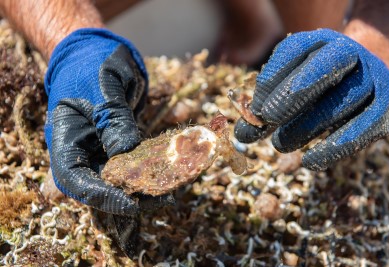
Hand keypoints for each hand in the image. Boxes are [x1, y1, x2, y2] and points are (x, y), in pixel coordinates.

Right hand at [45, 28, 172, 214]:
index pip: (76, 180)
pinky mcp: (122, 140)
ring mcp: (103, 146)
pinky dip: (156, 160)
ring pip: (124, 174)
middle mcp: (84, 148)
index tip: (131, 203)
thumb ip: (113, 120)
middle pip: (102, 183)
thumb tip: (127, 153)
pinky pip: (139, 156)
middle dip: (131, 195)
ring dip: (148, 181)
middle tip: (163, 198)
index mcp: (66, 138)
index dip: (101, 196)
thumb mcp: (102, 88)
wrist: (98, 50)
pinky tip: (177, 162)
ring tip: (174, 185)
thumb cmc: (92, 63)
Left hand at [235, 29, 388, 170]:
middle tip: (267, 118)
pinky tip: (311, 161)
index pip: (294, 50)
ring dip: (308, 125)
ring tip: (280, 144)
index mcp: (321, 41)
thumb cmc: (315, 84)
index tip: (255, 106)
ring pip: (344, 100)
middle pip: (324, 68)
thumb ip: (266, 104)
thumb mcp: (289, 83)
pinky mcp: (388, 105)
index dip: (273, 78)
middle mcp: (351, 53)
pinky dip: (338, 146)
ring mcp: (373, 77)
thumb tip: (242, 135)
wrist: (363, 77)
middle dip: (292, 95)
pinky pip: (367, 126)